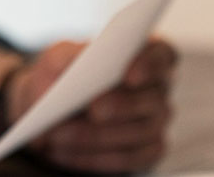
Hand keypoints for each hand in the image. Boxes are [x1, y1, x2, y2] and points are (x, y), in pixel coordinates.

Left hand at [13, 39, 176, 172]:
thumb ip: (67, 55)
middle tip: (94, 110)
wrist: (52, 107)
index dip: (150, 64)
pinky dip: (93, 157)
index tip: (130, 76)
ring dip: (96, 135)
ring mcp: (156, 122)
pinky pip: (127, 158)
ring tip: (59, 135)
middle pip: (152, 98)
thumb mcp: (58, 57)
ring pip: (138, 132)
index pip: (161, 55)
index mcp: (144, 55)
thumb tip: (79, 62)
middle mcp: (158, 88)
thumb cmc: (62, 75)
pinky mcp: (147, 151)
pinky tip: (64, 153)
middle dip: (122, 105)